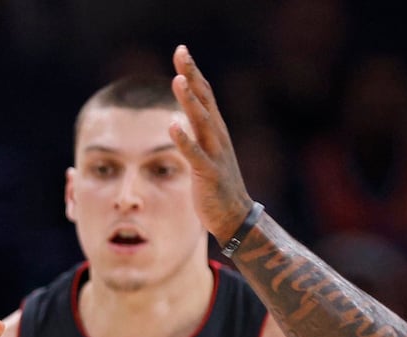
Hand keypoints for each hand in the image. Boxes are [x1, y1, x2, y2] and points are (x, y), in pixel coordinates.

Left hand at [169, 44, 256, 243]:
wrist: (235, 216)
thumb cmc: (218, 185)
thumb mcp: (209, 152)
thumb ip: (198, 132)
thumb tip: (184, 114)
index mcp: (216, 130)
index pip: (205, 94)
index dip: (193, 71)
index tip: (182, 50)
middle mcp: (218, 136)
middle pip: (204, 99)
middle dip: (192, 74)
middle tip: (181, 52)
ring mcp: (215, 154)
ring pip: (201, 122)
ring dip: (190, 100)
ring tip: (177, 79)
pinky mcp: (209, 173)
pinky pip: (194, 154)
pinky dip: (184, 139)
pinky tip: (172, 124)